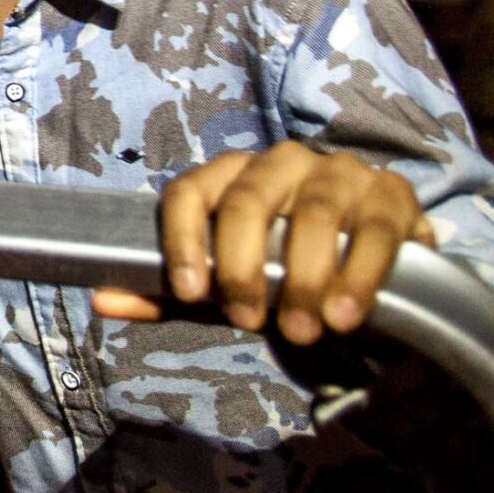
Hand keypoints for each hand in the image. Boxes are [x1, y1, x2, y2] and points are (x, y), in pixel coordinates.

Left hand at [94, 141, 435, 342]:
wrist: (372, 280)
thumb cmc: (284, 275)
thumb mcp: (226, 288)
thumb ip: (171, 293)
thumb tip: (101, 300)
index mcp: (230, 176)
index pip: (189, 192)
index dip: (182, 240)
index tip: (188, 292)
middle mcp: (281, 162)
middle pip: (247, 201)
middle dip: (243, 266)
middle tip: (251, 320)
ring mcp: (338, 172)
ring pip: (311, 214)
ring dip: (303, 279)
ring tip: (303, 330)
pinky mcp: (392, 194)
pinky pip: (372, 229)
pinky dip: (357, 275)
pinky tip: (346, 315)